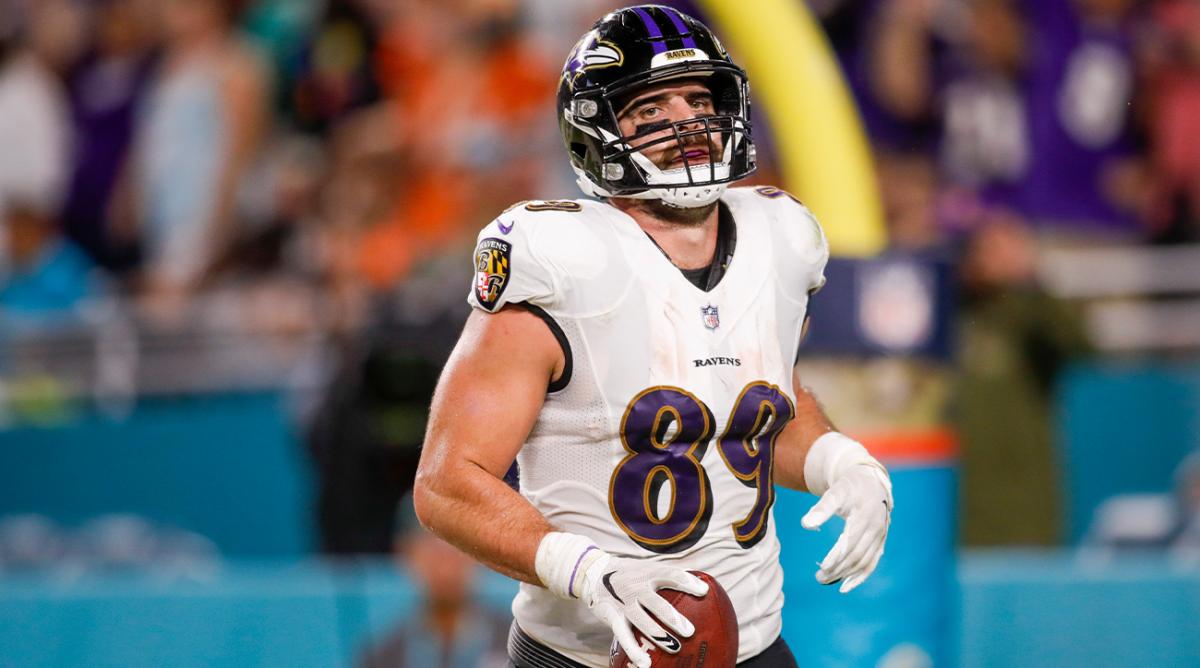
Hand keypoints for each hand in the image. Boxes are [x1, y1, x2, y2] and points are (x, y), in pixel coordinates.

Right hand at [581, 555, 708, 667]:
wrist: (594, 574)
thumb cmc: (631, 574)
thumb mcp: (647, 568)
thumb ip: (669, 577)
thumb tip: (704, 584)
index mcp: (648, 572)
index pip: (670, 574)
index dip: (687, 582)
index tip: (704, 591)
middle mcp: (635, 586)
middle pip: (656, 603)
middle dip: (673, 618)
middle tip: (690, 631)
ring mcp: (624, 602)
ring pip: (641, 621)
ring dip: (658, 635)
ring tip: (675, 648)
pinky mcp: (613, 616)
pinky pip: (623, 635)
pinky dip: (634, 650)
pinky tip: (645, 663)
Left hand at [802, 463, 892, 592]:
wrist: (870, 482)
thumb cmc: (849, 487)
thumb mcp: (835, 492)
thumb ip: (821, 508)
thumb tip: (805, 525)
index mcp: (865, 516)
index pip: (850, 543)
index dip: (837, 557)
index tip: (822, 567)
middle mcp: (876, 529)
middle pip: (857, 556)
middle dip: (838, 569)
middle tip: (819, 578)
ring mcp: (881, 537)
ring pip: (865, 562)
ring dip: (846, 575)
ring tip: (826, 581)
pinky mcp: (881, 542)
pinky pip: (872, 563)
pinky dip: (860, 577)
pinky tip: (846, 586)